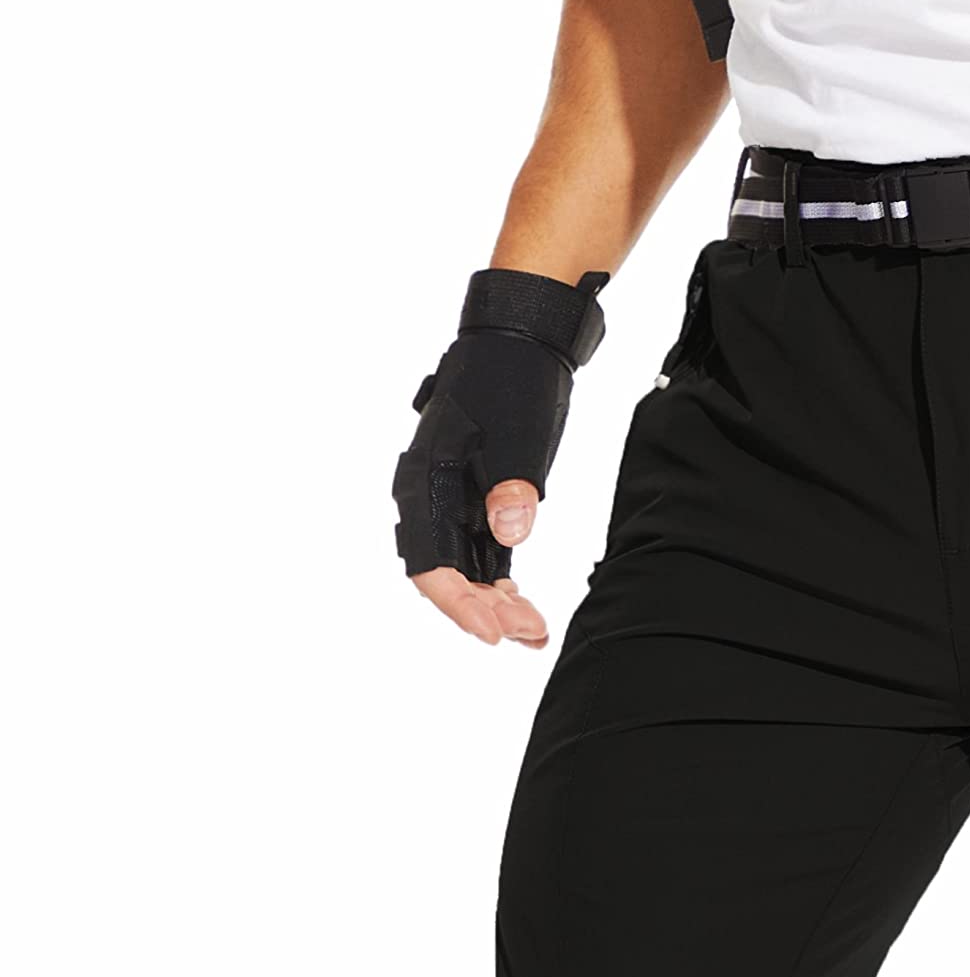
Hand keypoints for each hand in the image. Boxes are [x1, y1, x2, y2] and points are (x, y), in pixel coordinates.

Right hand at [392, 268, 608, 645]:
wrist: (523, 341)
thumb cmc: (511, 381)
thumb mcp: (517, 434)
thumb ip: (512, 487)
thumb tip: (509, 534)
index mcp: (427, 482)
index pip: (431, 563)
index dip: (459, 605)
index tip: (493, 635)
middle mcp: (433, 498)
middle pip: (448, 574)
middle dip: (485, 611)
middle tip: (529, 632)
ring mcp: (456, 501)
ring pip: (467, 571)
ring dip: (497, 605)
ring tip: (535, 631)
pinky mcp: (480, 500)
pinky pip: (484, 556)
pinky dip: (504, 585)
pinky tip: (527, 609)